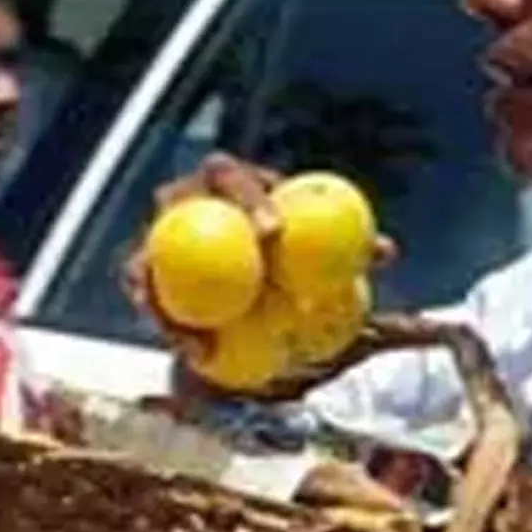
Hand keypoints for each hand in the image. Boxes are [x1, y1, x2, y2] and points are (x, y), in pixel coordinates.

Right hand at [121, 152, 398, 401]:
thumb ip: (348, 249)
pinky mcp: (145, 278)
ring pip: (147, 261)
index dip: (249, 197)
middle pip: (175, 204)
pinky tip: (200, 355)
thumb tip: (387, 251)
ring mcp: (155, 238)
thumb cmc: (286, 250)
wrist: (243, 270)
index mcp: (224, 178)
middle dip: (195, 237)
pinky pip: (150, 303)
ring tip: (199, 334)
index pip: (232, 177)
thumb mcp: (316, 247)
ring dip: (165, 297)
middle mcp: (181, 200)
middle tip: (242, 279)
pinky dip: (172, 327)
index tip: (275, 232)